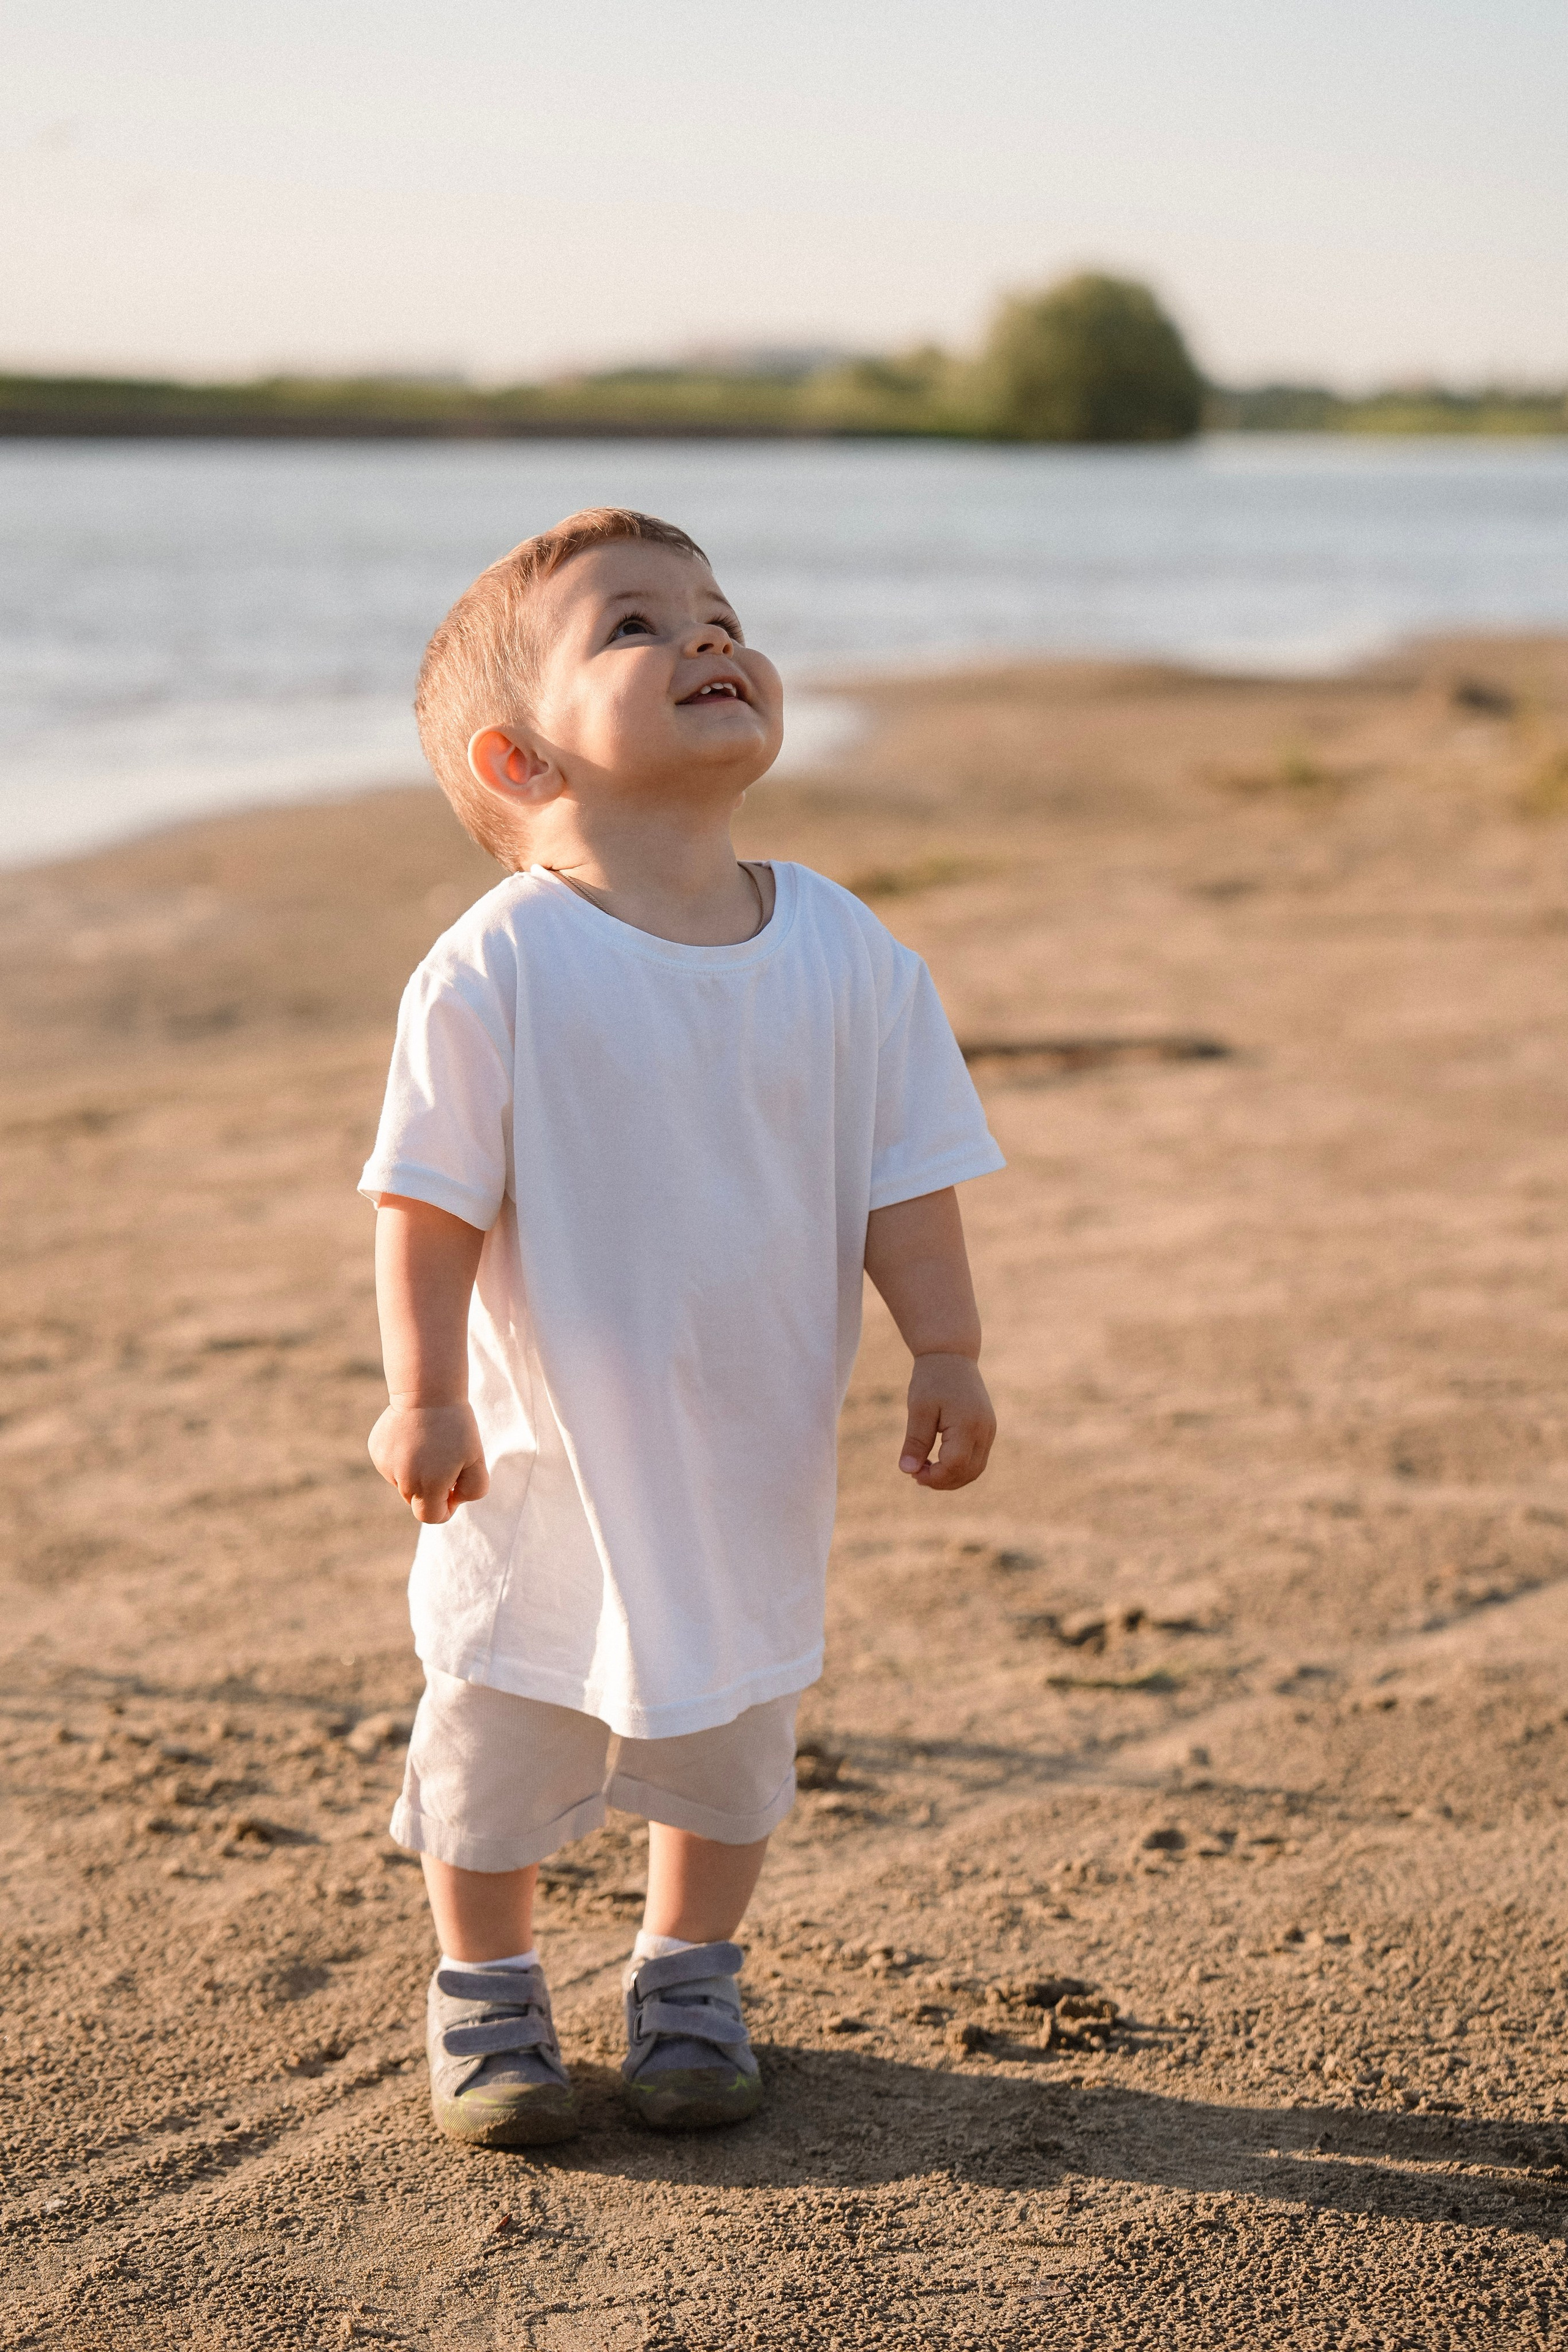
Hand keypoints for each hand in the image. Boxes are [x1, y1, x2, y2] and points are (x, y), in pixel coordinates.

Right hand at [368, 1401, 489, 1523]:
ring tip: (429, 1444)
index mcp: (429, 1486)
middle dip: (432, 1490)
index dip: (445, 1511)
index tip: (453, 1494)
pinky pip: (392, 1466)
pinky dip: (403, 1458)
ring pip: (404, 1483)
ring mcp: (386, 1466)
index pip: (430, 1517)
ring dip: (417, 1473)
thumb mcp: (477, 1459)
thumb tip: (453, 1500)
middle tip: (446, 1463)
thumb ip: (473, 1489)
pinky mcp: (377, 1452)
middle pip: (417, 1501)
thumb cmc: (457, 1426)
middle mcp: (404, 1480)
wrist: (426, 1391)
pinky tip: (412, 1437)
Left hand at [898, 1352, 995, 1489]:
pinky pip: (977, 1459)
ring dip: (952, 1477)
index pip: (954, 1465)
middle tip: (916, 1475)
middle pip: (969, 1472)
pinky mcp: (987, 1429)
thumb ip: (915, 1441)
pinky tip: (938, 1461)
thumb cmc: (932, 1379)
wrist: (951, 1354)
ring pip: (976, 1469)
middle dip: (942, 1481)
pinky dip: (959, 1467)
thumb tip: (907, 1471)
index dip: (934, 1477)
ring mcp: (989, 1430)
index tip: (912, 1473)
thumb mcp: (919, 1409)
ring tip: (925, 1470)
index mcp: (968, 1424)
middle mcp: (985, 1430)